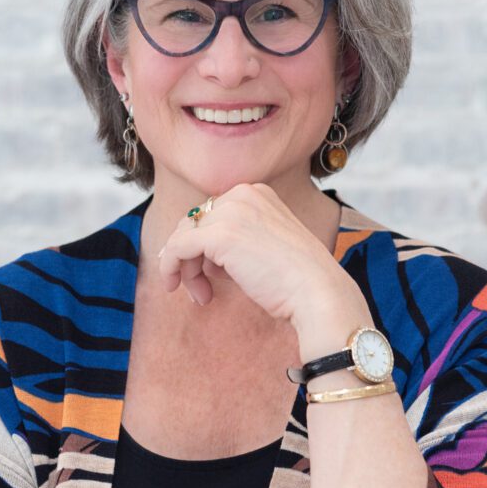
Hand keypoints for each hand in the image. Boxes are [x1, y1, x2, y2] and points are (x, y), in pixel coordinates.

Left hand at [157, 183, 368, 343]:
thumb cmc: (297, 279)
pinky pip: (176, 248)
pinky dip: (169, 267)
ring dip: (185, 268)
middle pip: (195, 222)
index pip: (212, 213)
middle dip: (192, 257)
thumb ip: (235, 240)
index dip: (204, 245)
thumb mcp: (264, 246)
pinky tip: (175, 286)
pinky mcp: (218, 235)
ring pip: (183, 235)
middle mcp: (243, 194)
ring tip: (200, 295)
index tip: (208, 274)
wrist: (317, 292)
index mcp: (257, 192)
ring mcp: (230, 212)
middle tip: (201, 289)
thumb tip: (196, 255)